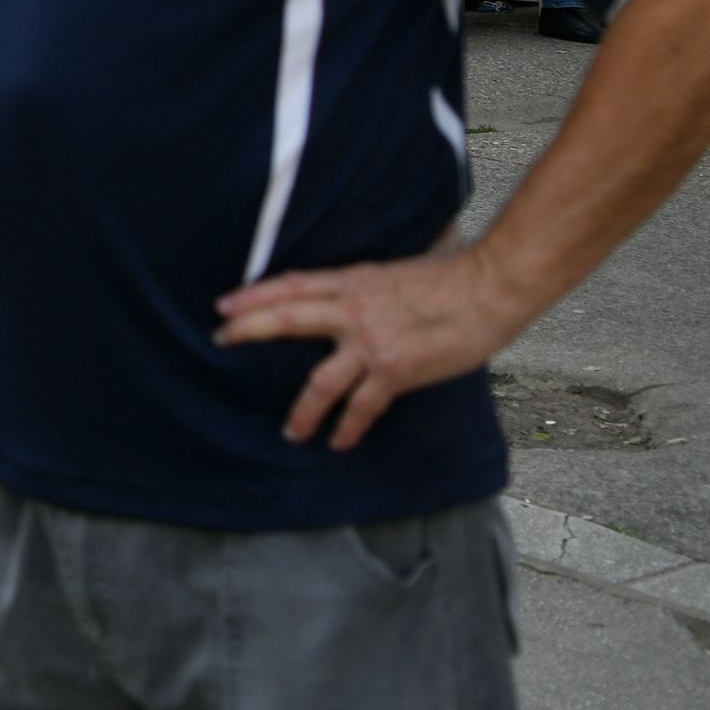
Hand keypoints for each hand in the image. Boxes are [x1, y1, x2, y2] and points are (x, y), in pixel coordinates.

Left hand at [212, 245, 526, 451]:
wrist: (490, 286)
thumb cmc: (454, 272)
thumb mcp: (398, 267)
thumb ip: (372, 280)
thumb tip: (361, 283)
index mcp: (354, 280)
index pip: (292, 285)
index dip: (255, 294)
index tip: (225, 303)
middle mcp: (354, 310)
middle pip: (287, 318)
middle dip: (248, 329)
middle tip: (219, 339)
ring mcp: (373, 342)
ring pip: (320, 381)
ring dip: (302, 410)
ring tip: (290, 431)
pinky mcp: (396, 370)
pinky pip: (362, 407)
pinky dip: (348, 427)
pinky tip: (338, 442)